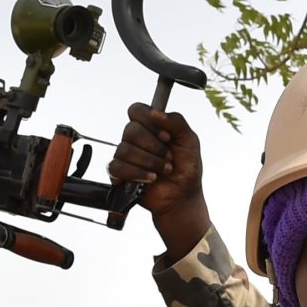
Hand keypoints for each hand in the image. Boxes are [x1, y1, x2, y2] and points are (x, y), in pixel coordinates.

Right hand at [110, 103, 210, 254]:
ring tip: (163, 171)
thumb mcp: (190, 141)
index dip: (149, 121)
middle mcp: (135, 139)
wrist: (183, 196)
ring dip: (149, 162)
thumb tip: (156, 113)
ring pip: (124, 149)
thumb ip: (176, 122)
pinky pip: (117, 167)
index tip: (166, 136)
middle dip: (154, 147)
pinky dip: (136, 173)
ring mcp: (126, 156)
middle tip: (168, 158)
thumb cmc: (187, 168)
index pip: (136, 110)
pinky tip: (150, 179)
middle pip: (130, 130)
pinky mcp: (119, 174)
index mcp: (150, 126)